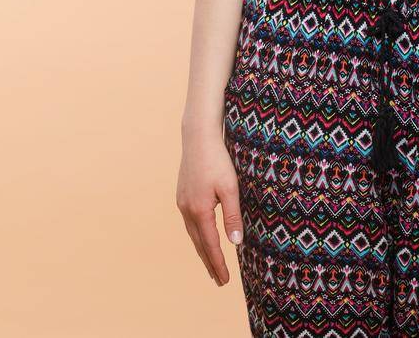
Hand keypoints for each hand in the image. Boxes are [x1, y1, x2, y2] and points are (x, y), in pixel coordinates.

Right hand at [176, 129, 244, 286]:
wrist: (198, 137)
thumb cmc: (217, 160)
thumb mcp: (231, 188)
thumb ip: (233, 215)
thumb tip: (236, 242)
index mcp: (199, 211)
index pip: (210, 245)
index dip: (218, 264)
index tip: (224, 280)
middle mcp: (187, 209)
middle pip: (199, 244)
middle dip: (209, 263)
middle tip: (218, 281)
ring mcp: (182, 202)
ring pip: (193, 234)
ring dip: (202, 251)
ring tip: (210, 265)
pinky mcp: (182, 195)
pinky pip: (189, 223)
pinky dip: (197, 236)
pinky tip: (201, 237)